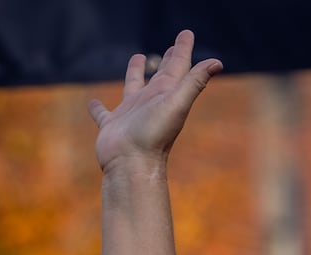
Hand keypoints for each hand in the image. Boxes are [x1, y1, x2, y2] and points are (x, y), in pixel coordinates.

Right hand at [88, 30, 222, 172]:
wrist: (132, 164)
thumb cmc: (154, 135)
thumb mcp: (177, 103)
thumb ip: (194, 82)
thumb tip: (217, 63)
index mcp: (166, 95)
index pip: (178, 66)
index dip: (183, 49)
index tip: (186, 33)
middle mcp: (151, 102)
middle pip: (161, 75)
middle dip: (168, 60)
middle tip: (172, 47)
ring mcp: (131, 113)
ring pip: (134, 87)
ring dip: (136, 73)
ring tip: (138, 58)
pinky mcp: (112, 125)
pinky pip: (103, 113)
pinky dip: (98, 107)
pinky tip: (93, 102)